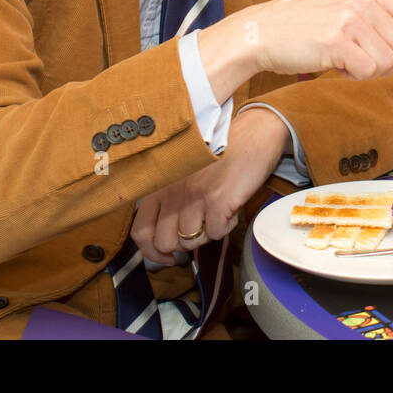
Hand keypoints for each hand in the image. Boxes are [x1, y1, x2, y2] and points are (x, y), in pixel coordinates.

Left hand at [130, 107, 288, 262]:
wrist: (251, 136)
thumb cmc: (219, 158)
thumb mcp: (184, 176)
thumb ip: (170, 202)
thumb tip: (166, 240)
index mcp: (161, 185)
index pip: (141, 232)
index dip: (152, 252)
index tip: (166, 256)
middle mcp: (173, 192)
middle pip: (164, 242)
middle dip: (183, 245)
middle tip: (199, 232)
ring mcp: (195, 197)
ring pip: (190, 242)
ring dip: (206, 235)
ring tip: (216, 215)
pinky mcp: (217, 202)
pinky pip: (216, 234)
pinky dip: (224, 228)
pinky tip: (229, 211)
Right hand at [198, 0, 392, 95]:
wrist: (262, 31)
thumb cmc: (307, 25)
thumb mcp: (349, 6)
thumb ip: (384, 19)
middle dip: (390, 64)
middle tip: (362, 60)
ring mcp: (351, 17)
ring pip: (389, 63)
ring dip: (368, 70)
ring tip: (343, 57)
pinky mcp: (337, 40)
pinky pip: (367, 72)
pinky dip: (352, 75)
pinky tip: (332, 63)